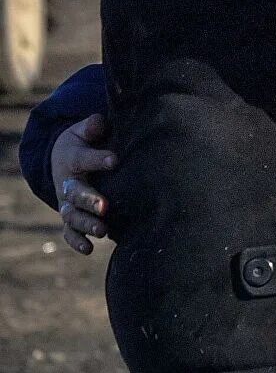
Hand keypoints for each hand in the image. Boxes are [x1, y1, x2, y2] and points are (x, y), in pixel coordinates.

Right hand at [51, 114, 115, 254]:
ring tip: (103, 230)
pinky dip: (76, 241)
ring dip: (86, 224)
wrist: (63, 158)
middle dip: (89, 200)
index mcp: (71, 159)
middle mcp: (67, 183)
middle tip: (104, 206)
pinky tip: (89, 249)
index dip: (99, 159)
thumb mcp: (83, 130)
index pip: (83, 159)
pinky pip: (69, 231)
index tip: (115, 159)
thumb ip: (92, 127)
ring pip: (72, 216)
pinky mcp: (71, 216)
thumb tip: (99, 123)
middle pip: (75, 193)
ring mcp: (67, 202)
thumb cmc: (82, 142)